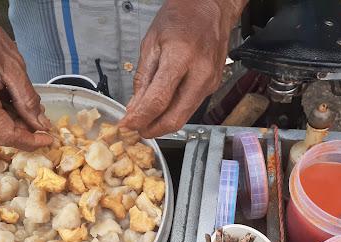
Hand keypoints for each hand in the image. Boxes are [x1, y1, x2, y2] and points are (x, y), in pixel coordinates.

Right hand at [0, 0, 52, 149]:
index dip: (30, 142)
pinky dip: (5, 113)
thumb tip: (40, 124)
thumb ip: (28, 99)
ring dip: (16, 122)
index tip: (48, 140)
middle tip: (45, 125)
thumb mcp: (13, 66)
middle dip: (25, 133)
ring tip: (33, 108)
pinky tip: (17, 102)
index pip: (6, 135)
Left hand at [119, 0, 245, 137]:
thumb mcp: (151, 42)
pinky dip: (174, 112)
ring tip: (146, 120)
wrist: (211, 7)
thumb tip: (134, 107)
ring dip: (162, 124)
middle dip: (152, 130)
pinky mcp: (213, 86)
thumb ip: (142, 79)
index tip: (127, 125)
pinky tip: (162, 109)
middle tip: (136, 130)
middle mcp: (200, 73)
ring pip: (184, 117)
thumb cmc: (181, 18)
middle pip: (175, 118)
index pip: (158, 100)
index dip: (140, 118)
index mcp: (181, 57)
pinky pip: (191, 107)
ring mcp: (210, 82)